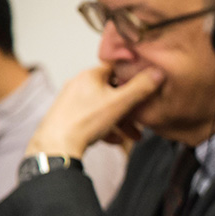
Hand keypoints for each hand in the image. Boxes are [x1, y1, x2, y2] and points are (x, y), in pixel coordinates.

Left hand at [26, 65, 164, 157]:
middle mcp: (78, 84)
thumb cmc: (85, 122)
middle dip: (128, 107)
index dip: (132, 78)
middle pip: (111, 91)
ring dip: (119, 120)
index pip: (116, 68)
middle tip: (140, 120)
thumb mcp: (120, 103)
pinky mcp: (66, 116)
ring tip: (130, 135)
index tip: (143, 88)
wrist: (56, 147)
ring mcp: (70, 101)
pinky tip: (113, 140)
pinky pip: (91, 119)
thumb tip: (158, 72)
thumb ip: (141, 87)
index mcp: (90, 75)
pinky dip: (104, 128)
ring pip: (102, 107)